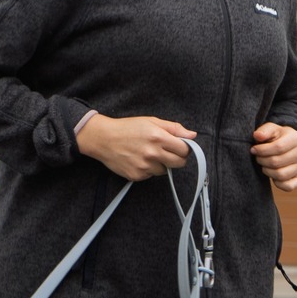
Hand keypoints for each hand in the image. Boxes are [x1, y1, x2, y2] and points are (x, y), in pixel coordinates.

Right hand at [77, 114, 195, 180]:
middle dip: (177, 158)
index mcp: (158, 137)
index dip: (185, 148)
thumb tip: (192, 135)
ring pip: (164, 170)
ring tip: (147, 154)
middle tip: (167, 152)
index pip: (185, 149)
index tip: (180, 147)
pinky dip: (148, 169)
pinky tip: (138, 160)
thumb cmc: (127, 128)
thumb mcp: (151, 121)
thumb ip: (174, 128)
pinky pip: (150, 175)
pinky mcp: (137, 176)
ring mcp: (144, 166)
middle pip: (179, 163)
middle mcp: (152, 153)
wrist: (104, 139)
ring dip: (160, 164)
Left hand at [251, 122, 296, 191]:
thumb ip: (263, 131)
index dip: (262, 150)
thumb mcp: (271, 129)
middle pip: (276, 162)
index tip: (253, 149)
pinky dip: (277, 183)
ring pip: (280, 175)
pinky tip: (272, 173)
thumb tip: (257, 136)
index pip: (278, 147)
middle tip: (258, 157)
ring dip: (267, 171)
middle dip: (262, 160)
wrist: (287, 145)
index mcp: (296, 138)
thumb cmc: (276, 137)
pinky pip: (288, 186)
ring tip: (264, 165)